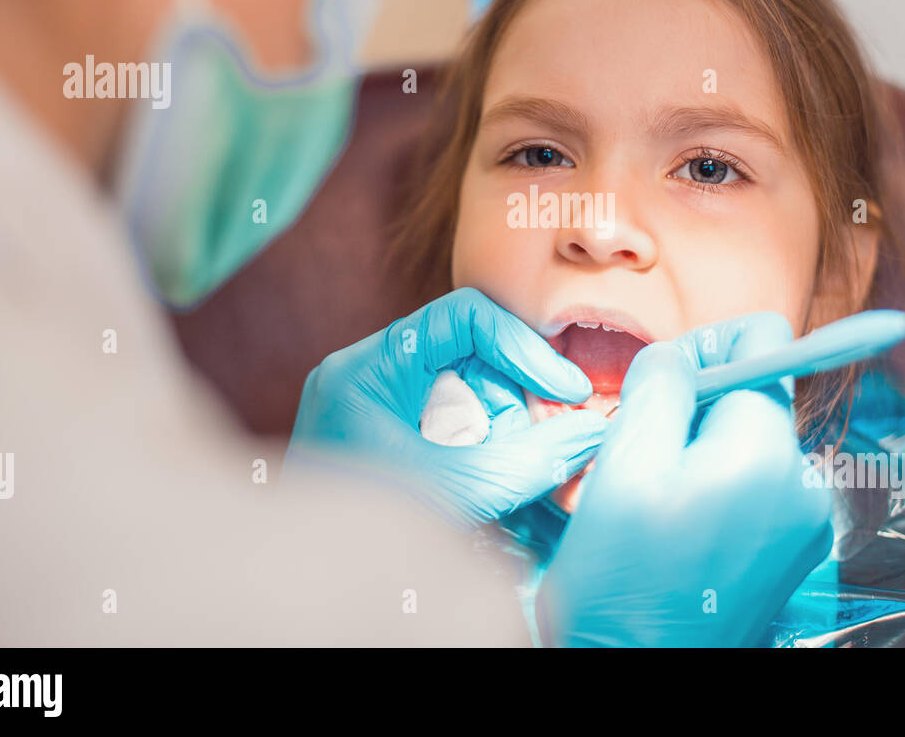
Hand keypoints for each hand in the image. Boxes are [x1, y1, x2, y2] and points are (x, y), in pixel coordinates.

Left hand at [285, 288, 607, 528]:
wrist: (311, 588)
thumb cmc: (362, 545)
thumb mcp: (458, 493)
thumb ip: (531, 460)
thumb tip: (593, 431)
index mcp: (367, 370)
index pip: (463, 318)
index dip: (524, 347)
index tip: (568, 389)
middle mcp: (367, 376)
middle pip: (471, 359)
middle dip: (520, 402)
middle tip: (560, 438)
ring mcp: (375, 407)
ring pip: (468, 394)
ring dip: (506, 431)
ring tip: (522, 476)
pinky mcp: (386, 437)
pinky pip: (452, 424)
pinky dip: (484, 449)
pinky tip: (494, 484)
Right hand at [535, 312, 832, 646]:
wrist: (641, 678)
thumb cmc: (623, 583)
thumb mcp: (624, 463)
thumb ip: (660, 383)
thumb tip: (681, 351)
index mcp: (767, 451)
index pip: (766, 343)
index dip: (709, 342)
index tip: (663, 375)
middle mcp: (804, 482)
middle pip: (753, 398)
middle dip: (693, 408)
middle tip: (637, 451)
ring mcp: (803, 524)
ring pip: (746, 445)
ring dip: (696, 452)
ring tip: (648, 500)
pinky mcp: (790, 554)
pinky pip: (753, 490)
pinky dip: (712, 490)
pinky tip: (671, 527)